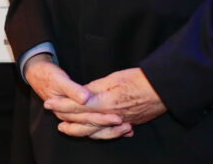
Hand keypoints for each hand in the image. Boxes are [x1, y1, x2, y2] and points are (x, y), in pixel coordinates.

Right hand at [27, 56, 129, 139]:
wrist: (37, 73)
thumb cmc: (48, 75)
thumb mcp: (59, 80)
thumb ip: (73, 90)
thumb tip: (85, 98)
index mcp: (64, 112)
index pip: (86, 119)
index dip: (102, 118)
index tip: (117, 118)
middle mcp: (69, 118)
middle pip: (92, 128)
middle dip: (110, 128)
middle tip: (128, 125)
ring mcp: (74, 117)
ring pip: (94, 130)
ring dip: (111, 131)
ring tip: (128, 129)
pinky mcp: (78, 113)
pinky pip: (94, 124)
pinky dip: (107, 126)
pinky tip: (120, 126)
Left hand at [45, 68, 164, 138]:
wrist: (164, 89)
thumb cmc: (139, 79)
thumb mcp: (113, 78)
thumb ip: (95, 88)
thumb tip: (82, 94)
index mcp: (104, 103)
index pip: (77, 106)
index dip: (61, 105)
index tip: (48, 103)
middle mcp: (110, 116)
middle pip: (84, 122)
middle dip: (67, 120)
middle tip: (55, 120)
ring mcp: (120, 122)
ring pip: (96, 131)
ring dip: (80, 130)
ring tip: (68, 129)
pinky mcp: (130, 123)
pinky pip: (110, 132)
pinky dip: (100, 133)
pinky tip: (96, 132)